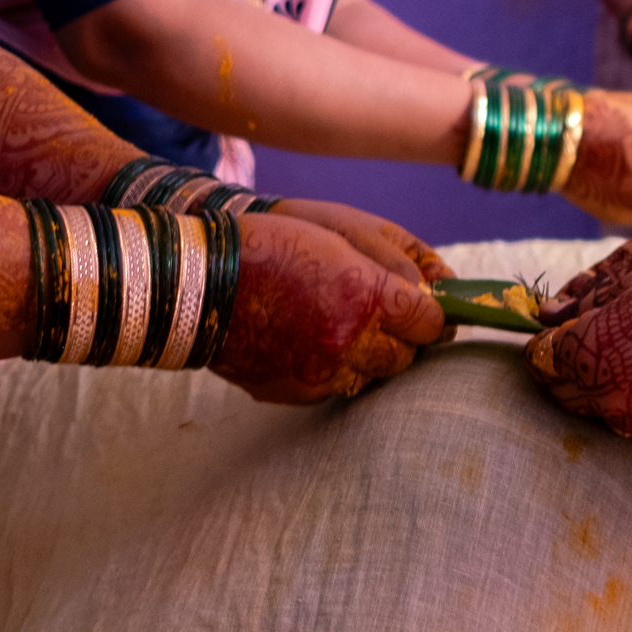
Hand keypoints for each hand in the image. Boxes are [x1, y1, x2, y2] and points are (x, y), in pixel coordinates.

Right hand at [213, 213, 445, 403]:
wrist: (200, 283)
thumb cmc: (270, 245)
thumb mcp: (338, 239)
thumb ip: (388, 270)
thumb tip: (427, 298)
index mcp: (366, 297)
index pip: (429, 323)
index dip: (431, 314)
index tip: (425, 309)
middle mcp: (349, 342)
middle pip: (404, 357)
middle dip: (402, 340)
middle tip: (386, 321)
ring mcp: (320, 373)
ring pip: (370, 377)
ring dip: (367, 358)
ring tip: (342, 329)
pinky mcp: (294, 392)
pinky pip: (331, 388)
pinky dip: (331, 370)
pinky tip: (310, 344)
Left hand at [527, 262, 631, 444]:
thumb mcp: (631, 285)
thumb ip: (586, 305)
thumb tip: (549, 314)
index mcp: (587, 353)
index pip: (541, 358)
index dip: (540, 346)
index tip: (547, 339)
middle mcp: (604, 394)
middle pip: (562, 392)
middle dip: (559, 373)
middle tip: (570, 356)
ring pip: (597, 412)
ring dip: (596, 392)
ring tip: (613, 368)